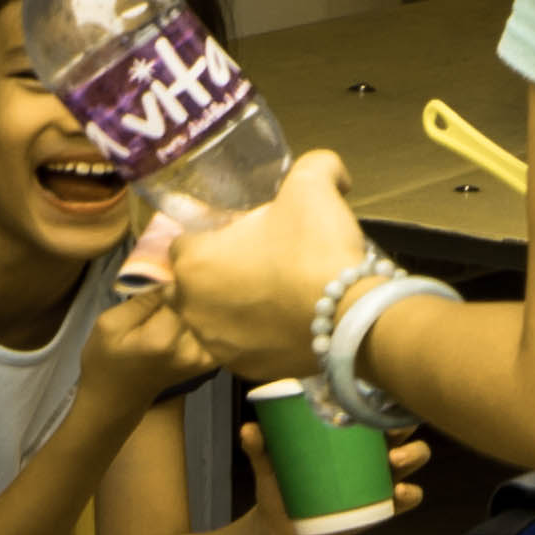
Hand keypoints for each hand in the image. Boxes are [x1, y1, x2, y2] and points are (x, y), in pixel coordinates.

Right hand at [76, 280, 230, 411]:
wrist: (118, 396)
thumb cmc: (106, 358)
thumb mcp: (110, 324)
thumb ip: (142, 300)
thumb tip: (172, 274)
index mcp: (161, 339)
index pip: (183, 291)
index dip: (178, 275)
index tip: (170, 266)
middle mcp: (190, 349)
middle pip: (204, 302)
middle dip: (194, 286)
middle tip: (182, 273)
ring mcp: (205, 358)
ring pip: (215, 313)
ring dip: (205, 300)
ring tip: (190, 291)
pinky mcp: (213, 360)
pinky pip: (219, 328)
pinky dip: (211, 316)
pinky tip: (197, 310)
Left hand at [149, 156, 373, 380]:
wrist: (350, 317)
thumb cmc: (316, 250)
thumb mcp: (314, 187)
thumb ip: (317, 166)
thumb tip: (335, 173)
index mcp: (193, 260)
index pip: (185, 243)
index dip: (215, 237)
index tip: (245, 236)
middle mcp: (190, 305)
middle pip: (191, 283)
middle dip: (215, 276)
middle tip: (258, 266)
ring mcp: (214, 341)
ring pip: (212, 318)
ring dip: (232, 307)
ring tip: (274, 297)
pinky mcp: (240, 368)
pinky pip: (238, 346)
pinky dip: (254, 336)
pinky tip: (284, 323)